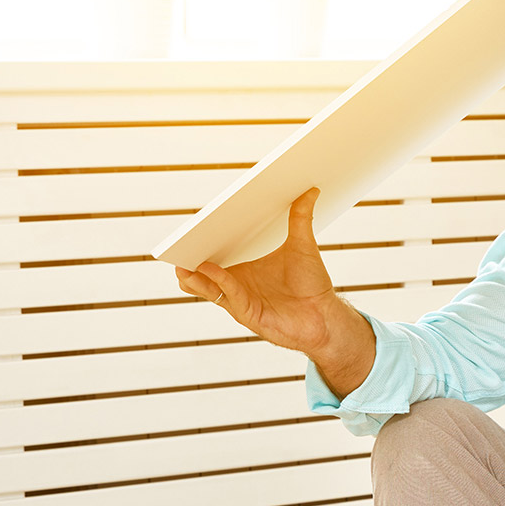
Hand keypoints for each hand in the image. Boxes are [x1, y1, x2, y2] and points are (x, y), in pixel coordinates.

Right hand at [172, 188, 361, 362]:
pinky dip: (217, 281)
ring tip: (181, 262)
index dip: (203, 242)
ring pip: (207, 287)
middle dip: (190, 259)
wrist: (325, 315)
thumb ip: (301, 218)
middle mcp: (238, 283)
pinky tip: (209, 268)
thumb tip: (312, 190)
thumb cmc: (312, 284)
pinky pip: (227, 295)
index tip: (193, 225)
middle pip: (204, 272)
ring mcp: (239, 299)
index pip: (216, 254)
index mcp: (244, 267)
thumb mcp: (303, 246)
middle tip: (179, 243)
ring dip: (193, 276)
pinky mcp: (246, 313)